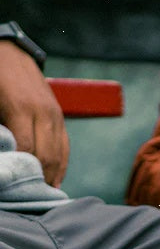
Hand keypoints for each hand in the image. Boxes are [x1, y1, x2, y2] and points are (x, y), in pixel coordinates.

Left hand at [0, 42, 68, 186]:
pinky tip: (54, 182)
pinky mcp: (60, 118)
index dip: (21, 171)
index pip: (27, 150)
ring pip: (59, 157)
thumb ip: (0, 133)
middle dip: (39, 179)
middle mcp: (44, 113)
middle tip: (29, 197)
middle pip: (46, 157)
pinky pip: (65, 149)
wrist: (8, 51)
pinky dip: (60, 168)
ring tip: (42, 194)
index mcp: (21, 108)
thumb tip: (4, 155)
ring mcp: (55, 116)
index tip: (15, 185)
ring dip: (51, 178)